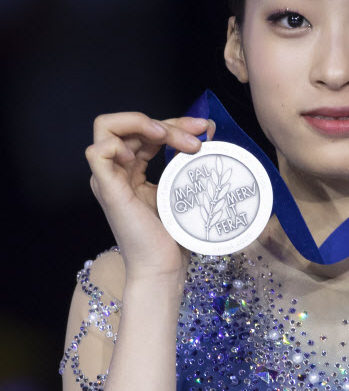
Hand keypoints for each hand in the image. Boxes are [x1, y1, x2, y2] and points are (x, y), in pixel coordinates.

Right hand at [86, 112, 215, 281]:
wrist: (163, 268)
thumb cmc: (174, 238)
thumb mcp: (184, 190)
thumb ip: (189, 162)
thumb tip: (210, 132)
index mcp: (132, 171)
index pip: (146, 131)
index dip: (175, 123)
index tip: (206, 129)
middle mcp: (117, 171)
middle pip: (131, 125)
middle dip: (168, 122)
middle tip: (199, 137)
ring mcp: (108, 179)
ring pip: (108, 127)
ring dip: (143, 123)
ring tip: (168, 138)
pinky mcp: (107, 189)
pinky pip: (97, 152)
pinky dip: (117, 143)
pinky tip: (141, 155)